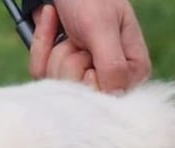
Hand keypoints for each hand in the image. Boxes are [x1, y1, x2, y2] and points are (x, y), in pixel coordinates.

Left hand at [28, 0, 150, 92]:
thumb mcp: (101, 27)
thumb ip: (112, 65)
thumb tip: (116, 98)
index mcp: (133, 70)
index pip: (107, 96)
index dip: (89, 76)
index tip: (88, 51)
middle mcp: (111, 76)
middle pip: (80, 92)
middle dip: (68, 59)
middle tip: (75, 35)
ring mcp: (85, 72)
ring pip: (59, 83)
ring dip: (53, 48)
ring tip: (65, 26)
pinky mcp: (63, 66)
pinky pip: (42, 72)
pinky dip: (41, 43)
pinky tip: (51, 22)